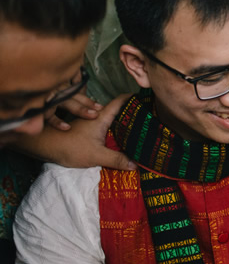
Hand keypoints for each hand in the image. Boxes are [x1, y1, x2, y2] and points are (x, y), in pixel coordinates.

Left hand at [13, 94, 134, 170]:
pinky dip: (111, 127)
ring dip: (121, 120)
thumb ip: (116, 159)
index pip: (120, 101)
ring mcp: (89, 121)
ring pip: (109, 117)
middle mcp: (96, 115)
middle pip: (117, 109)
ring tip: (135, 128)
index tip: (146, 99)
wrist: (46, 147)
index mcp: (102, 117)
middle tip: (146, 117)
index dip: (133, 98)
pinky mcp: (84, 129)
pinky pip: (102, 124)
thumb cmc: (70, 147)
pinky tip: (116, 137)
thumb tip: (136, 164)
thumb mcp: (96, 156)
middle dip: (131, 111)